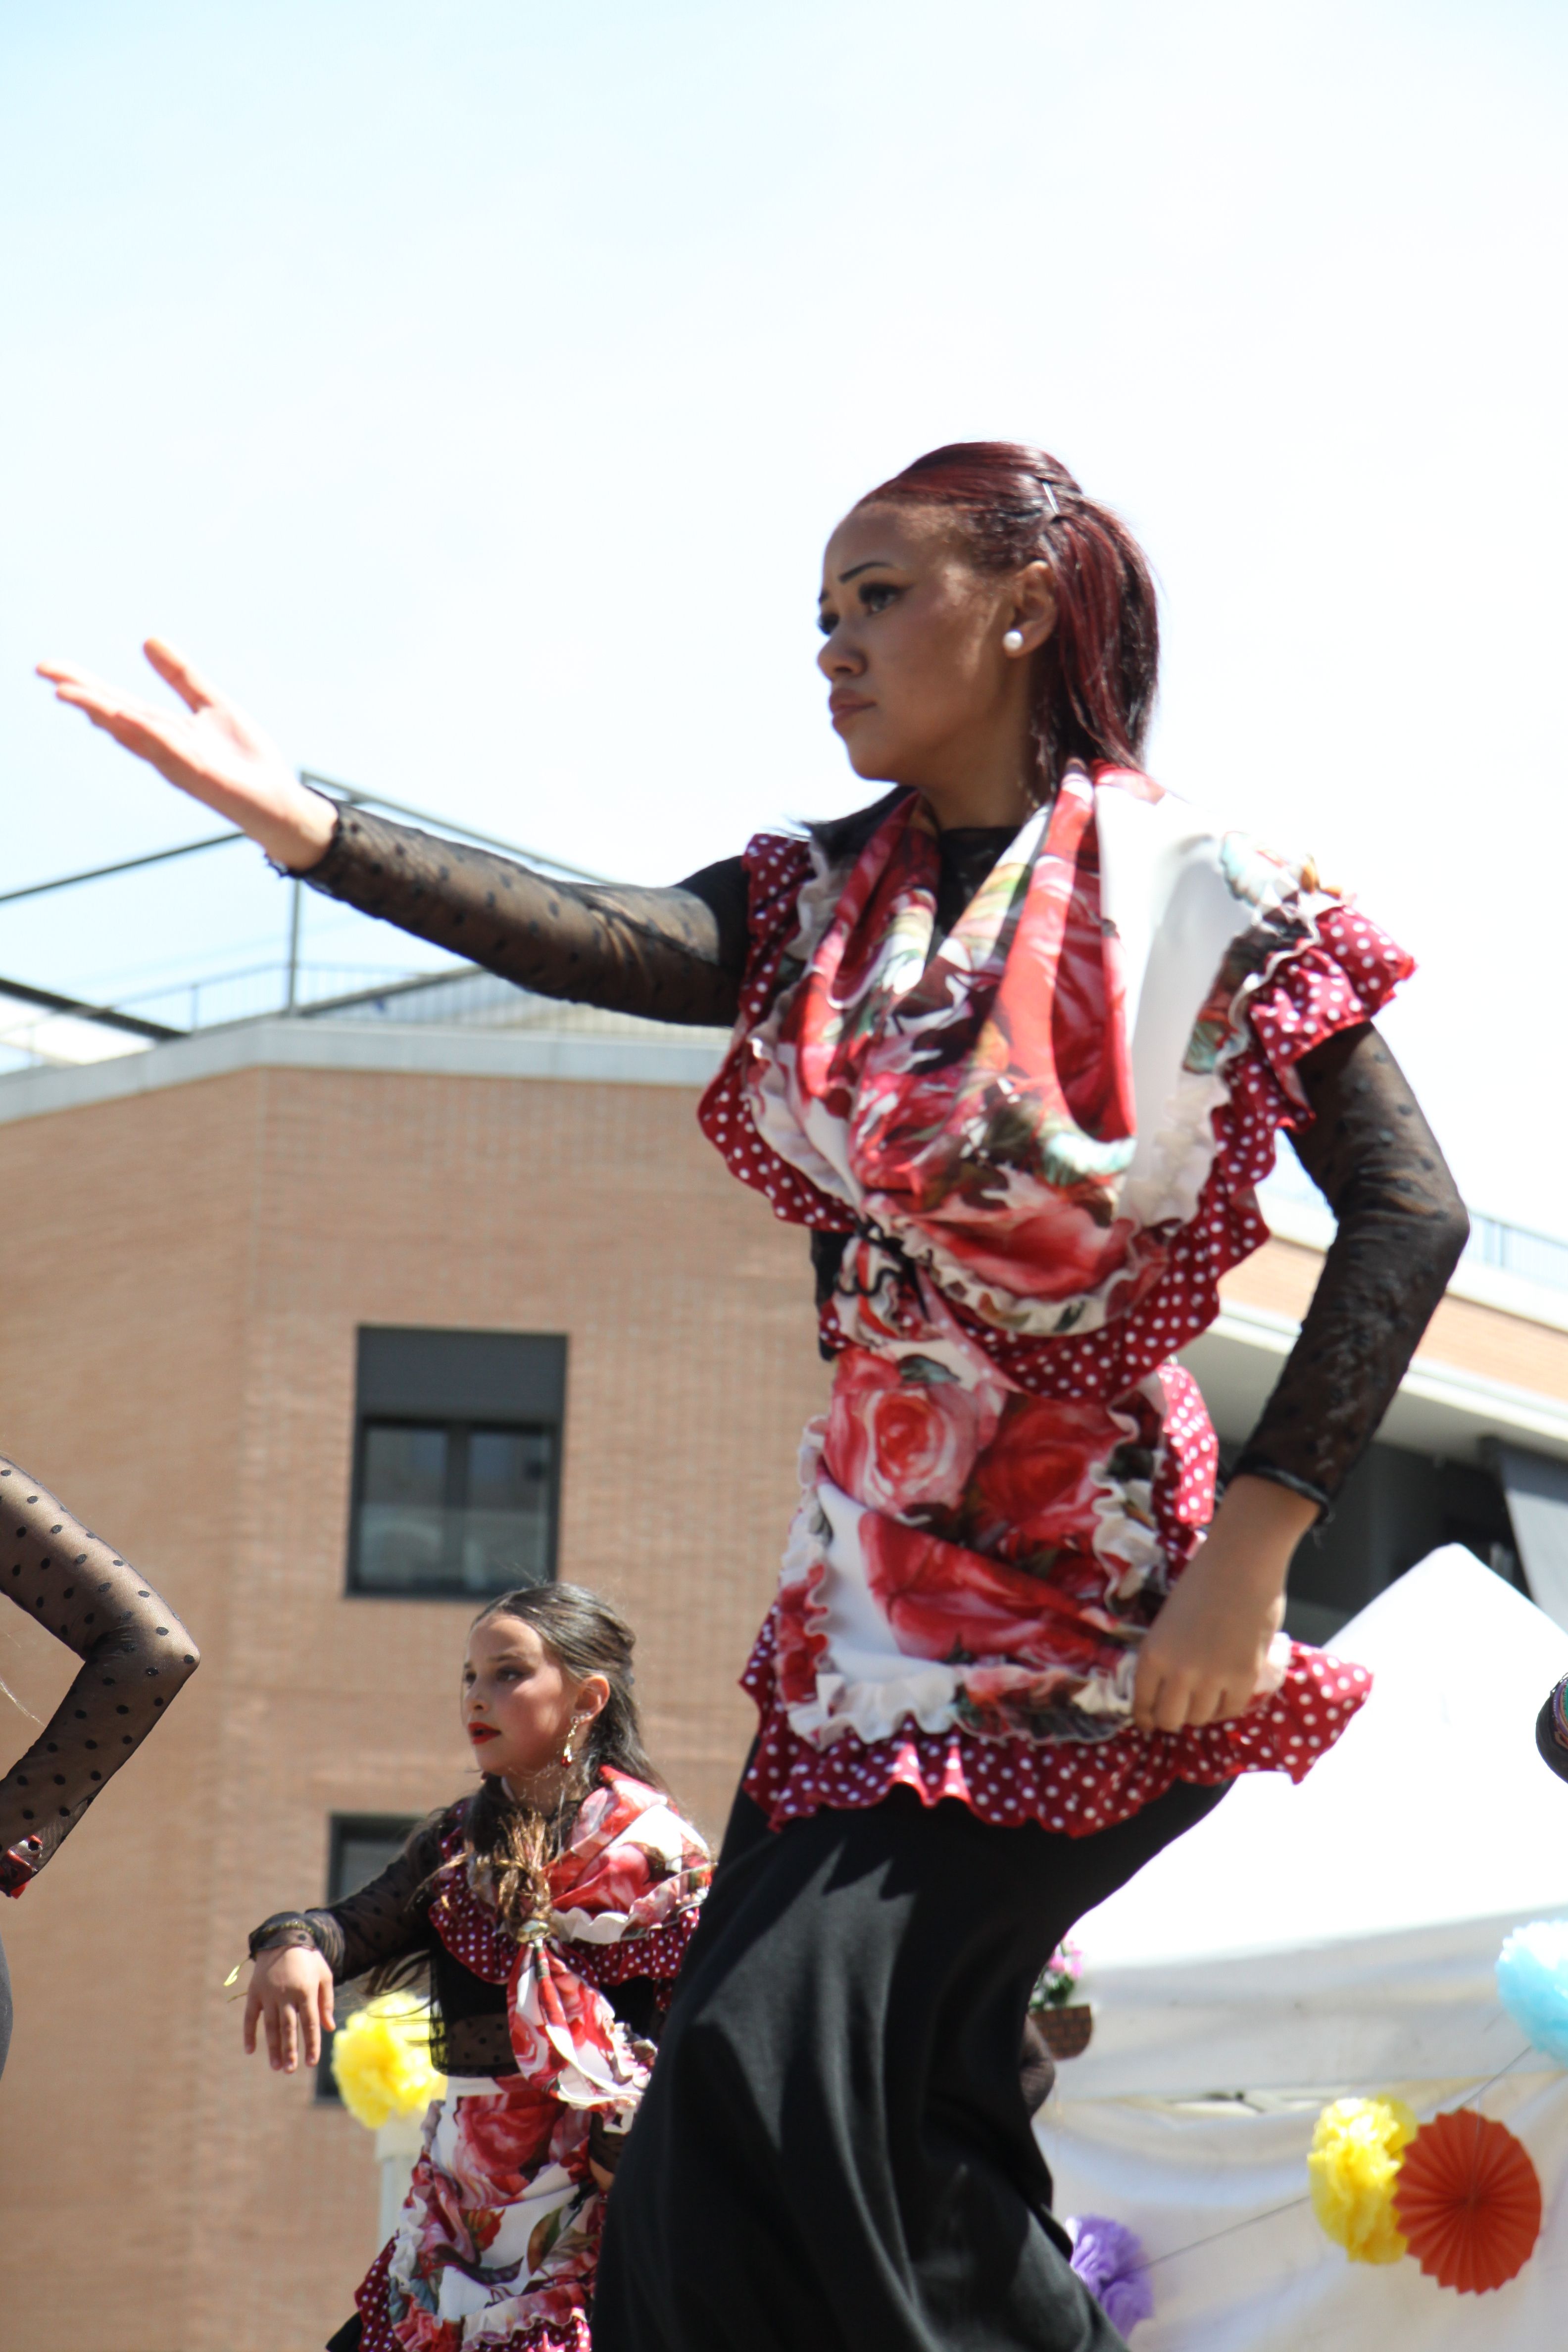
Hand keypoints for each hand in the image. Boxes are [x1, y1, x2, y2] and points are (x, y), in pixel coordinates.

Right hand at [36, 637, 336, 872]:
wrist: (279, 800)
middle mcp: (164, 748)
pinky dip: (150, 737)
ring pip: (135, 735)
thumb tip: (148, 639)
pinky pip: (172, 755)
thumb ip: (182, 677)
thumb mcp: (212, 705)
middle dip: (82, 695)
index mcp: (164, 730)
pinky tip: (128, 719)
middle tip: (46, 673)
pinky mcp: (204, 779)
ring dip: (103, 713)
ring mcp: (181, 765)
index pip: (116, 703)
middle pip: (115, 717)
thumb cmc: (245, 760)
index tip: (51, 667)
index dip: (85, 685)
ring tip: (71, 693)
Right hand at [243, 1943, 336, 2072]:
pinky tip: (250, 2050)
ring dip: (273, 2048)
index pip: (310, 2023)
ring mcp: (268, 1994)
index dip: (311, 2043)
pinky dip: (249, 2033)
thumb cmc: (308, 1959)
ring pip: (271, 2026)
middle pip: (289, 2027)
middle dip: (290, 2050)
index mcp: (306, 1990)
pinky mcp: (254, 1992)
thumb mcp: (324, 1975)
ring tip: (276, 2066)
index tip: (312, 2063)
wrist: (284, 1937)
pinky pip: (250, 2016)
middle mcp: (286, 1994)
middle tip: (290, 2070)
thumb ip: (327, 2002)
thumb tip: (329, 2028)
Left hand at [1131, 1474, 1316, 1734]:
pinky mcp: (1244, 1678)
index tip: (1148, 1722)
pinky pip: (1231, 1710)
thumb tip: (1168, 1684)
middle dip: (1171, 1718)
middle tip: (1179, 1710)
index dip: (1145, 1718)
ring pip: (1201, 1718)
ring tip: (1205, 1696)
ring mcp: (1212, 1679)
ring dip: (1201, 1711)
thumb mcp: (1167, 1621)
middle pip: (1170, 1719)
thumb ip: (1165, 1654)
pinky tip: (1226, 1693)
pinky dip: (1226, 1705)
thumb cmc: (1201, 1581)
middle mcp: (1178, 1673)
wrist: (1240, 1563)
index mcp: (1152, 1654)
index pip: (1142, 1704)